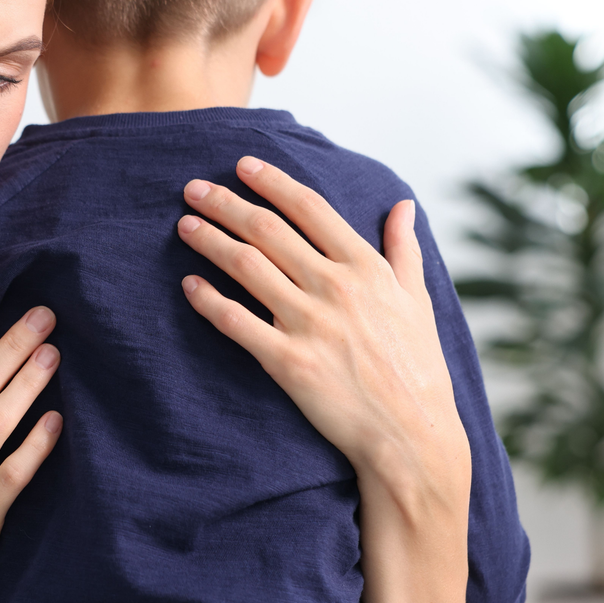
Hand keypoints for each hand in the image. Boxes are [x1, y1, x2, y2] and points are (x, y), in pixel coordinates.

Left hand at [177, 158, 476, 602]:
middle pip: (268, 230)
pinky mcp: (288, 362)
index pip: (310, 209)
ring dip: (210, 242)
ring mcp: (310, 324)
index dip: (272, 182)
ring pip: (247, 267)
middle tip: (192, 188)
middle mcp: (336, 287)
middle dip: (225, 203)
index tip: (241, 166)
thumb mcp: (418, 301)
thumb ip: (403, 250)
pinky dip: (208, 300)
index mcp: (367, 268)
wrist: (412, 436)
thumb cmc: (418, 370)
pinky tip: (189, 286)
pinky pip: (236, 322)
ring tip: (185, 226)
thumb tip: (402, 206)